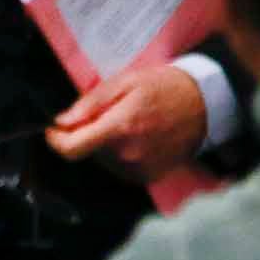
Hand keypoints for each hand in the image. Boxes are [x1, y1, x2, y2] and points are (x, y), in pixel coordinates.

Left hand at [45, 64, 206, 184]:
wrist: (205, 104)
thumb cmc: (163, 87)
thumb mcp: (124, 83)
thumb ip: (89, 104)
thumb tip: (61, 122)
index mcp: (120, 127)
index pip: (72, 149)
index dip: (56, 141)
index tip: (54, 130)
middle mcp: (129, 154)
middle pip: (88, 152)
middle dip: (88, 134)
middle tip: (108, 114)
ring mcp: (141, 169)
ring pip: (104, 161)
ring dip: (105, 145)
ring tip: (128, 123)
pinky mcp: (150, 177)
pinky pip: (121, 169)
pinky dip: (121, 155)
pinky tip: (137, 137)